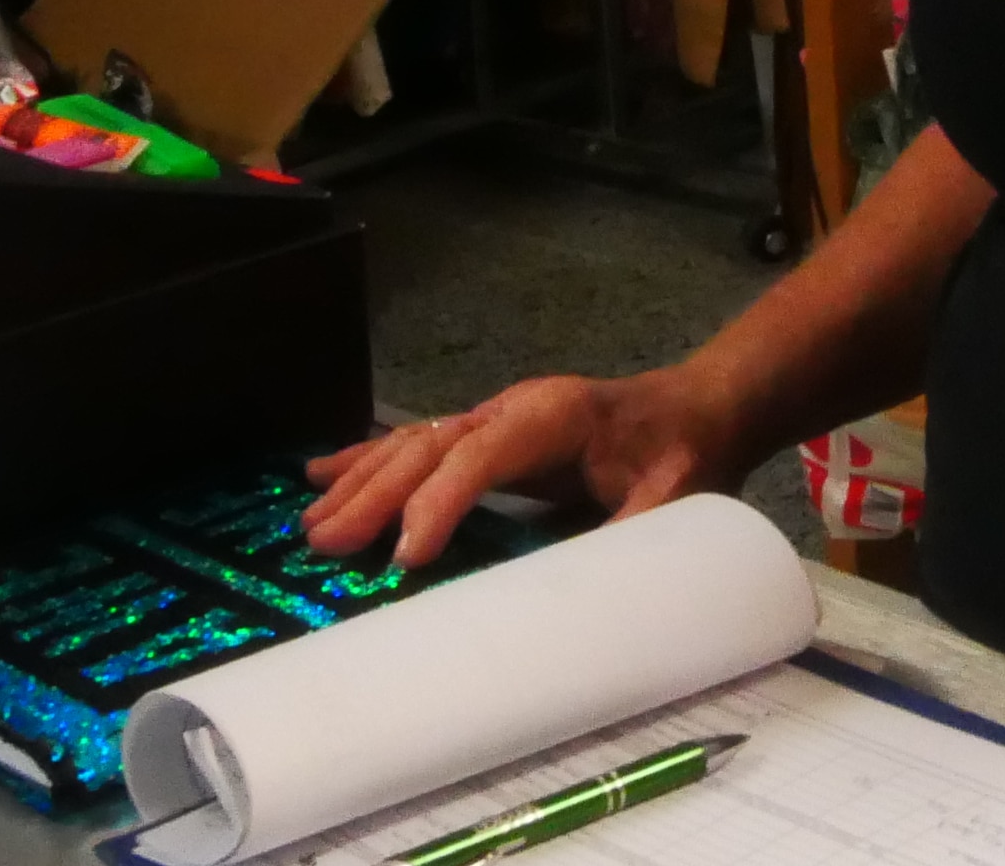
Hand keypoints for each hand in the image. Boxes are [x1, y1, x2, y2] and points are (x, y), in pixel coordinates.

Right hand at [299, 372, 730, 567]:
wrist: (693, 411)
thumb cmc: (681, 454)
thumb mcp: (673, 498)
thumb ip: (632, 536)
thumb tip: (588, 595)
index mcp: (554, 414)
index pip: (482, 453)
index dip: (441, 500)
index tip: (406, 555)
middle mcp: (511, 408)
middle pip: (431, 446)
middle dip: (376, 495)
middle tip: (327, 545)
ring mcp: (493, 417)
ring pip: (413, 443)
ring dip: (359, 483)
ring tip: (311, 526)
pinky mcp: (485, 433)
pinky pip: (416, 444)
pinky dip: (365, 459)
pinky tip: (318, 474)